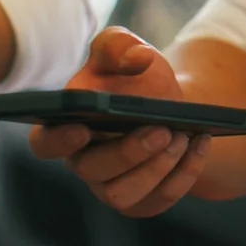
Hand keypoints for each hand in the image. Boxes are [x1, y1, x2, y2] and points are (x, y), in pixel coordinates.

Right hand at [29, 27, 211, 217]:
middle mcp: (83, 163)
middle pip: (92, 171)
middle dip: (128, 152)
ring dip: (156, 168)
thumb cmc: (133, 75)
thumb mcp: (124, 49)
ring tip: (181, 136)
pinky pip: (157, 200)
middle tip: (162, 129)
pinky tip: (200, 143)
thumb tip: (137, 59)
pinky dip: (184, 174)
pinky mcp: (142, 200)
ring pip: (122, 195)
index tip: (81, 128)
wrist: (167, 102)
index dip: (57, 141)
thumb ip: (120, 45)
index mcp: (66, 126)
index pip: (45, 143)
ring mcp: (110, 186)